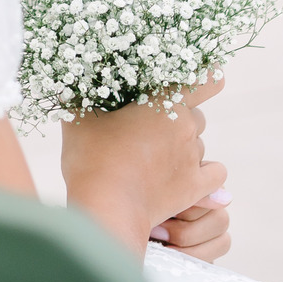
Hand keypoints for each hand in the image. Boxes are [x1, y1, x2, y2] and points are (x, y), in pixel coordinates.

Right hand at [61, 76, 227, 259]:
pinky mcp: (195, 187)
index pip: (206, 79)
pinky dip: (205, 174)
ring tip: (153, 161)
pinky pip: (215, 174)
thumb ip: (79, 97)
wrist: (105, 207)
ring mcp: (193, 157)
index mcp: (165, 101)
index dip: (207, 75)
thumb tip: (67, 81)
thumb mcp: (78, 121)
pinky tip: (186, 176)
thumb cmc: (91, 159)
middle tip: (149, 132)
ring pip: (199, 145)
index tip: (200, 77)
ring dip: (183, 149)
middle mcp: (186, 126)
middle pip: (195, 115)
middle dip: (177, 121)